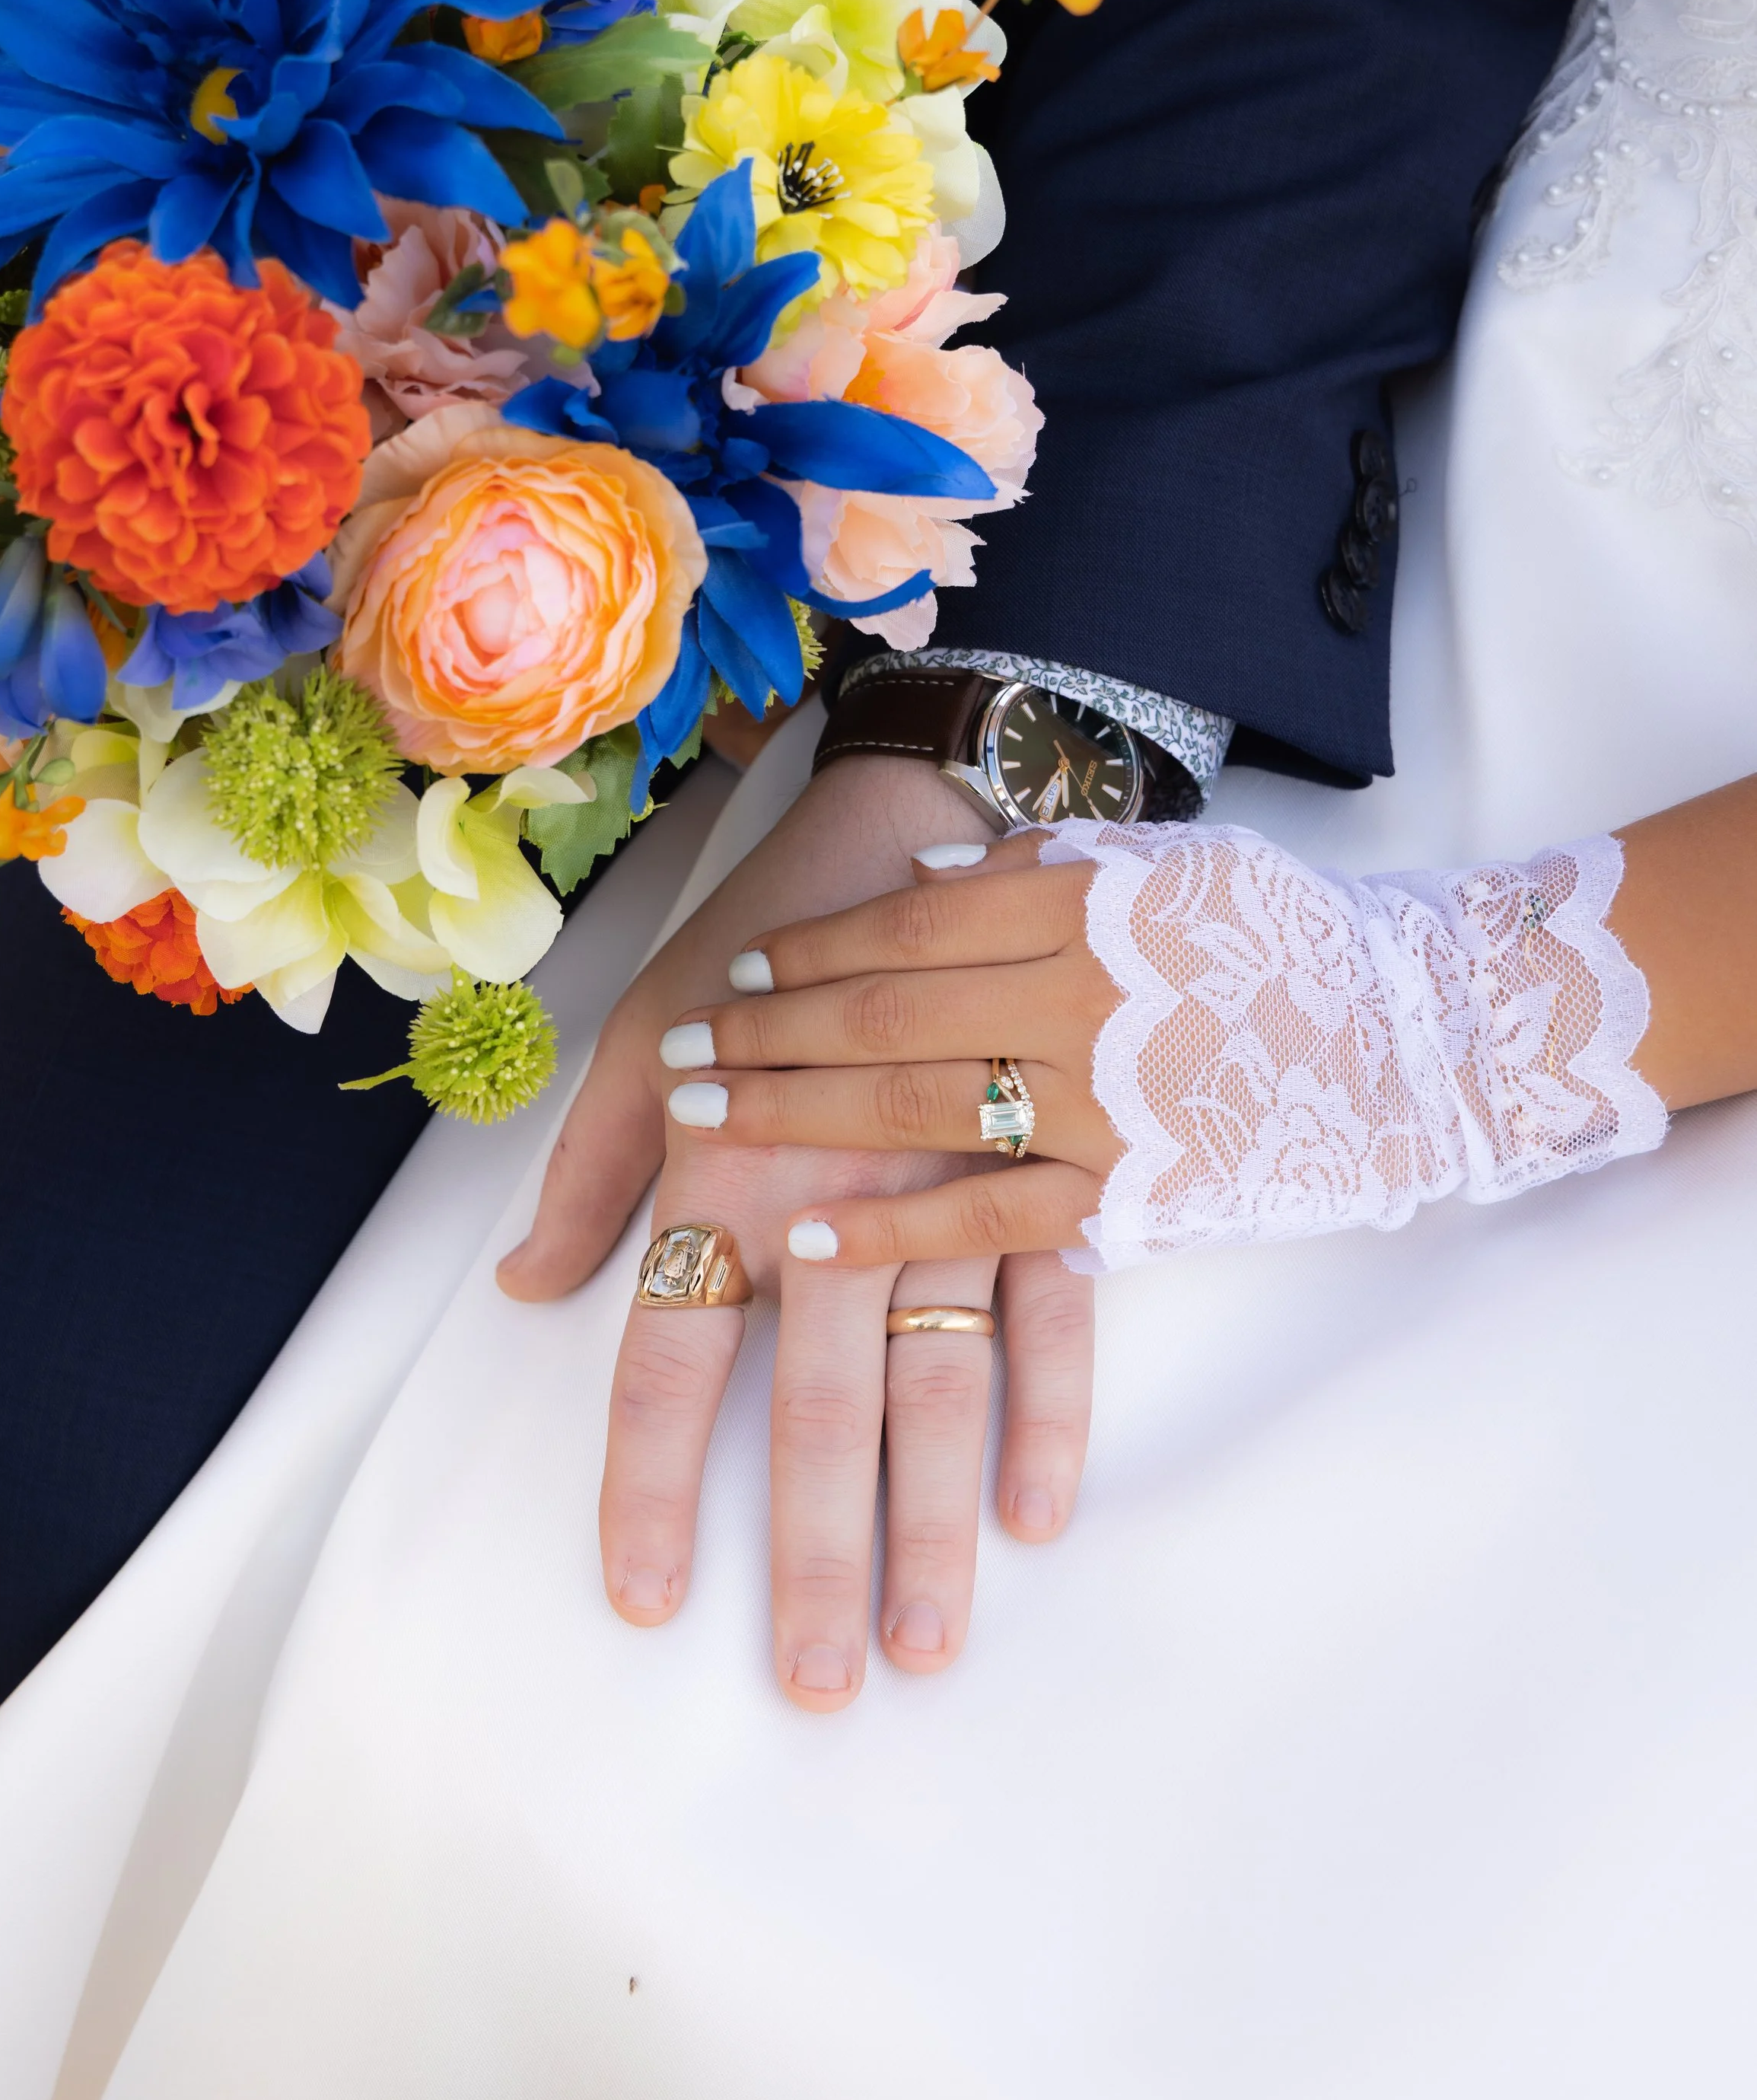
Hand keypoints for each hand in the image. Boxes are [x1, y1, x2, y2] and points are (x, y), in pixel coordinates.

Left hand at [498, 757, 1095, 1707]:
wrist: (919, 829)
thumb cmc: (764, 943)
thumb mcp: (645, 1038)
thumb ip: (588, 1175)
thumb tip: (519, 1293)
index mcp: (724, 1168)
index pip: (670, 1358)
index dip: (653, 1485)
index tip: (644, 1598)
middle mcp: (832, 1193)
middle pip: (819, 1404)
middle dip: (815, 1552)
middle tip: (814, 1684)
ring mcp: (947, 1187)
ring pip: (940, 1382)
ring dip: (934, 1520)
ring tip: (927, 1642)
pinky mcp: (1041, 1171)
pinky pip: (1053, 1310)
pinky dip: (1049, 1411)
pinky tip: (1037, 1514)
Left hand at [673, 818, 1674, 1269]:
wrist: (1421, 1035)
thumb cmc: (1285, 938)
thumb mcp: (1164, 864)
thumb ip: (1040, 874)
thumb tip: (924, 886)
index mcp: (1080, 903)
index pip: (903, 926)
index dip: (806, 952)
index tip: (731, 977)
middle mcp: (1076, 993)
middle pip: (880, 1015)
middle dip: (764, 1036)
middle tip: (678, 1057)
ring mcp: (1101, 1099)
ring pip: (910, 1107)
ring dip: (792, 1116)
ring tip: (704, 1124)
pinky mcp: (1130, 1191)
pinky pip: (981, 1216)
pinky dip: (888, 1225)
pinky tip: (805, 1235)